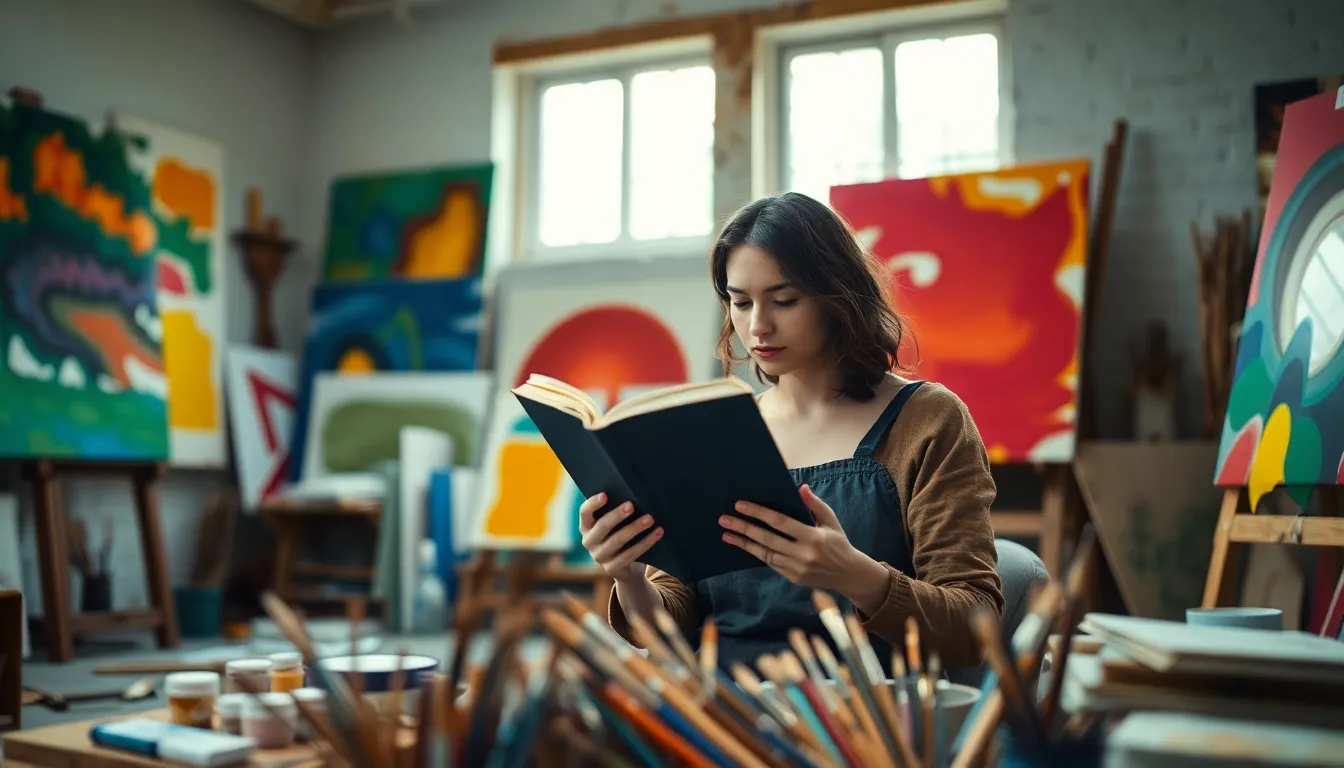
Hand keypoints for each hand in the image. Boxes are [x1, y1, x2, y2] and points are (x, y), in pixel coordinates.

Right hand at [579, 492, 662, 583]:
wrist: (628, 568)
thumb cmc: (621, 535)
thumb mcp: (615, 524)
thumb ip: (617, 511)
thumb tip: (633, 493)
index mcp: (586, 526)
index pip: (584, 512)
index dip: (593, 504)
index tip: (605, 494)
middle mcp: (589, 542)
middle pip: (602, 526)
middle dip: (617, 515)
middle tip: (631, 505)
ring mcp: (599, 557)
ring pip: (617, 540)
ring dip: (634, 528)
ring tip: (650, 518)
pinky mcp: (612, 568)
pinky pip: (630, 554)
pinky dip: (645, 543)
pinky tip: (657, 532)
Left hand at [720, 483, 879, 593]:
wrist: (848, 574)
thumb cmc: (838, 543)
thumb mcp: (831, 521)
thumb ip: (815, 504)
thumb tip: (801, 487)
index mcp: (813, 537)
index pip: (780, 522)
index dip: (759, 513)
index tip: (740, 505)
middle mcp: (803, 554)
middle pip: (767, 539)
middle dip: (744, 528)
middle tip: (724, 519)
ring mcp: (797, 569)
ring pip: (765, 554)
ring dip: (744, 543)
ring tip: (727, 534)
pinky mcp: (793, 578)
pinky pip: (771, 563)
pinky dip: (756, 553)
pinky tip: (744, 545)